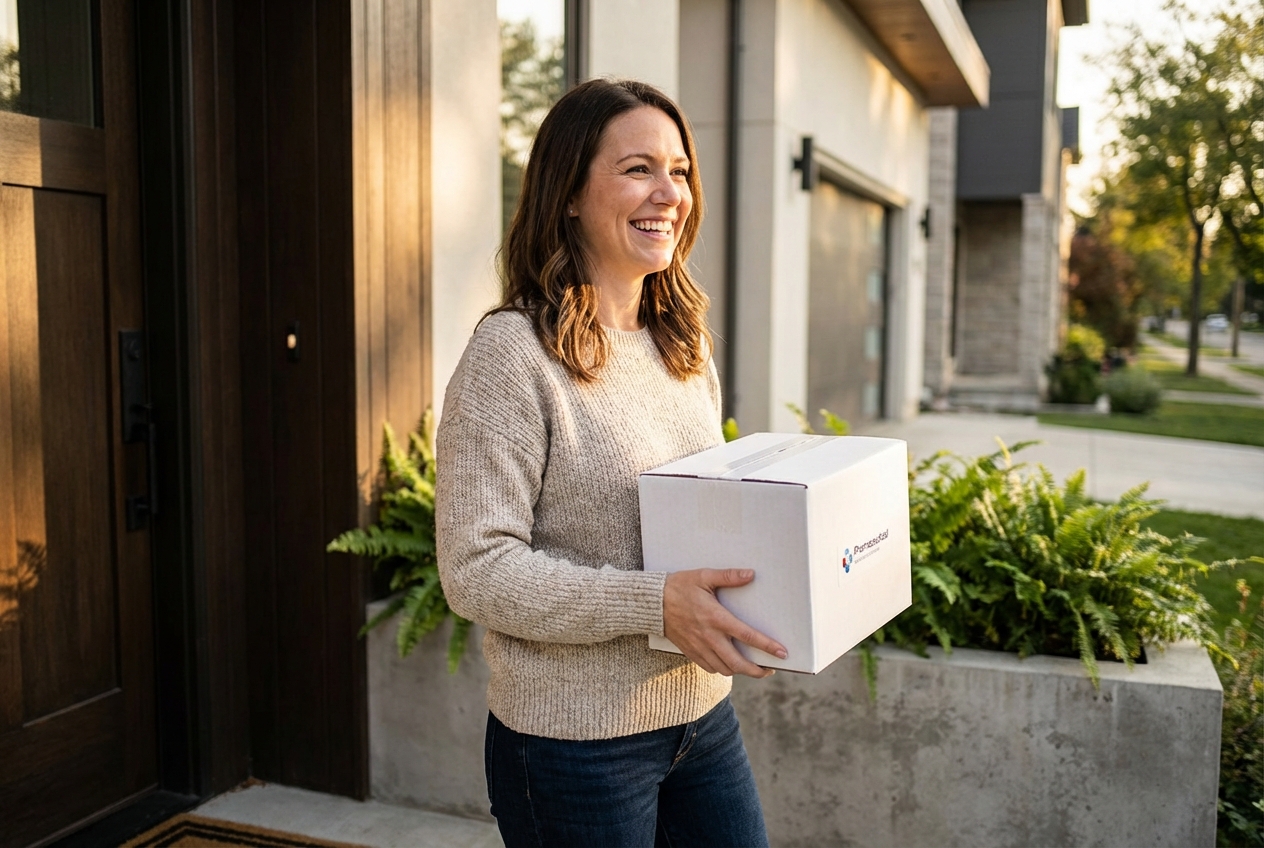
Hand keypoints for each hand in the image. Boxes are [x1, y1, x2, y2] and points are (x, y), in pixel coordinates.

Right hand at [662, 568, 787, 677]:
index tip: (782, 653)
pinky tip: (730, 664)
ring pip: (725, 669)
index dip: (767, 646)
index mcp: (716, 618)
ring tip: (753, 667)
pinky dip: (723, 669)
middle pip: (738, 663)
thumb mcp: (703, 576)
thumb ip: (728, 576)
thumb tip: (750, 574)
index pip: (747, 636)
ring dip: (741, 671)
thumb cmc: (679, 586)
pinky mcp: (691, 652)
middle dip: (758, 671)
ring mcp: (699, 647)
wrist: (652, 603)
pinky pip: (710, 668)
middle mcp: (709, 636)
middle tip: (770, 670)